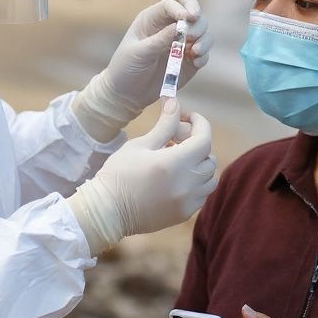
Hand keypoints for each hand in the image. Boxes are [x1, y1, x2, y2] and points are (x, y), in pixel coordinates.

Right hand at [66, 99, 216, 253]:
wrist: (107, 211)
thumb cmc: (119, 174)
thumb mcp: (140, 145)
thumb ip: (164, 125)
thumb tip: (175, 103)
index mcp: (175, 163)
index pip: (204, 139)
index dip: (200, 124)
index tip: (188, 117)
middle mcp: (187, 184)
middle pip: (209, 158)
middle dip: (197, 144)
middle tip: (176, 138)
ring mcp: (188, 202)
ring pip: (209, 179)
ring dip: (200, 165)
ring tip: (179, 160)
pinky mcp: (184, 214)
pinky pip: (202, 195)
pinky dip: (197, 183)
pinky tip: (178, 178)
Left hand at [72, 0, 210, 140]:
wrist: (126, 95)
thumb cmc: (125, 69)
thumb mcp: (139, 53)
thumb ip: (159, 39)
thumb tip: (180, 25)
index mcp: (153, 19)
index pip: (174, 2)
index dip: (184, 6)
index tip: (188, 18)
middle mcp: (169, 27)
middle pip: (194, 14)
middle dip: (198, 23)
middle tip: (192, 36)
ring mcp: (181, 44)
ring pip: (203, 32)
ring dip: (204, 39)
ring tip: (196, 51)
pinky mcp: (188, 61)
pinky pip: (204, 53)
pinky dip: (204, 55)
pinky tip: (196, 63)